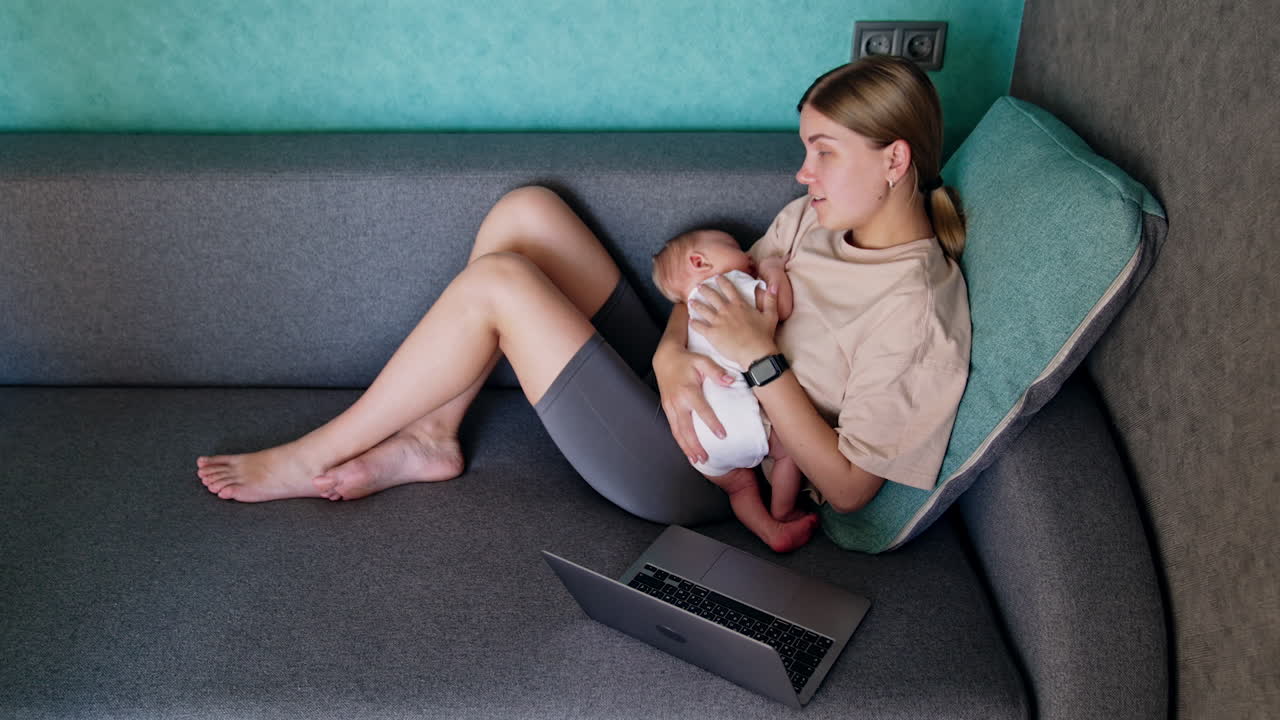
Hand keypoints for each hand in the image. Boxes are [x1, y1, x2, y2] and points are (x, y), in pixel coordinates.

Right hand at [654, 343, 732, 464]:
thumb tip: (730, 381)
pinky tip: (687, 450)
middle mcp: (677, 402)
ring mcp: (670, 407)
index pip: (702, 410)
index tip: (722, 435)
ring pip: (677, 432)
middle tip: (705, 458)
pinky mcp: (667, 409)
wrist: (665, 358)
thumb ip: (716, 371)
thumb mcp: (703, 360)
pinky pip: (673, 428)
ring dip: (686, 447)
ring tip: (696, 460)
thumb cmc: (686, 360)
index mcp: (688, 391)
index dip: (712, 423)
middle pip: (686, 428)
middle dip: (695, 445)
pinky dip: (680, 441)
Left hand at [688, 275, 779, 368]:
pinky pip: (699, 326)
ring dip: (696, 304)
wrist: (755, 352)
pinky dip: (694, 323)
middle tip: (698, 286)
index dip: (722, 281)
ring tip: (691, 301)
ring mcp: (718, 321)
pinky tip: (690, 321)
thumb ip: (771, 299)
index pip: (729, 289)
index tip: (717, 277)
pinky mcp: (712, 333)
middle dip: (705, 290)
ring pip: (703, 309)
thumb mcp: (771, 315)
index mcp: (739, 305)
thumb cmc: (764, 335)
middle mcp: (726, 310)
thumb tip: (774, 285)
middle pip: (712, 297)